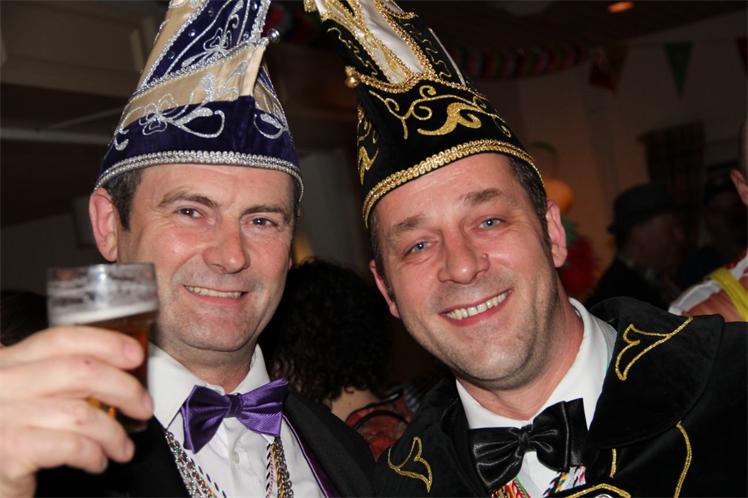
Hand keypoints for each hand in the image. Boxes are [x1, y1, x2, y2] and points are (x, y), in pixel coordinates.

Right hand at [0, 326, 152, 497]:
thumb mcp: (29, 396)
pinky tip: (97, 461)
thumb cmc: (13, 436)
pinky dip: (94, 455)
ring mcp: (3, 415)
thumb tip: (121, 370)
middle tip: (143, 407)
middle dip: (125, 389)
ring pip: (82, 413)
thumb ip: (62, 378)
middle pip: (81, 370)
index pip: (62, 339)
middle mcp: (2, 383)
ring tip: (122, 447)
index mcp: (8, 362)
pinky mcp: (10, 450)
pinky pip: (71, 446)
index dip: (106, 343)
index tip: (136, 355)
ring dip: (114, 433)